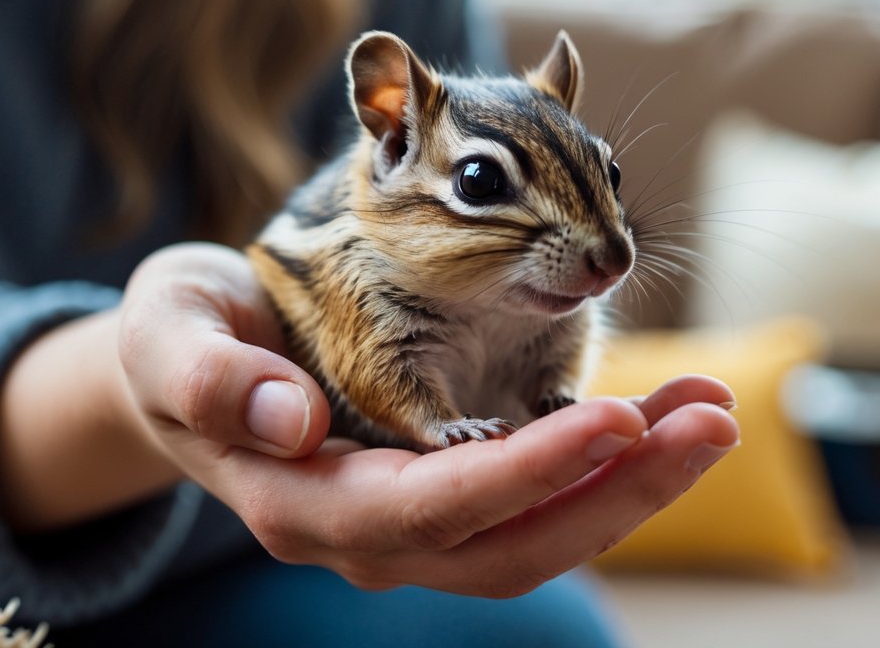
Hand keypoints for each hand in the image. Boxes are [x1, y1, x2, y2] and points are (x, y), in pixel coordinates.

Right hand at [119, 245, 737, 595]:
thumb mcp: (166, 336)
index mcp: (305, 500)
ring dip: (636, 479)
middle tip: (713, 420)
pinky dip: (610, 456)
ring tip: (713, 409)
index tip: (616, 423)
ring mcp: (417, 516)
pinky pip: (540, 490)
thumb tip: (287, 422)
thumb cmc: (182, 340)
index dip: (526, 474)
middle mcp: (372, 529)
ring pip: (543, 528)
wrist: (196, 359)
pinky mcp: (448, 485)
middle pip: (515, 542)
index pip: (432, 507)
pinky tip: (664, 407)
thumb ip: (205, 376)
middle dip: (621, 491)